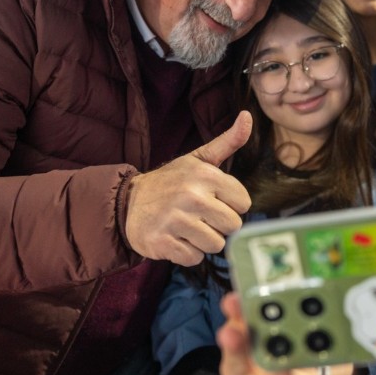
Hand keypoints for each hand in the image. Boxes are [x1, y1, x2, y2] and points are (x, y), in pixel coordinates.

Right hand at [124, 111, 252, 264]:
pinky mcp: (162, 243)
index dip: (230, 205)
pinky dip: (187, 253)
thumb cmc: (171, 182)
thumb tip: (247, 116)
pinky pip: (194, 258)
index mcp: (205, 175)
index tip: (213, 199)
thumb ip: (227, 141)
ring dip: (204, 241)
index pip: (244, 203)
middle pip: (233, 226)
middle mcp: (191, 196)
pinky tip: (176, 238)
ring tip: (187, 227)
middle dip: (219, 224)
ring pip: (216, 245)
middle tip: (199, 216)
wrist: (127, 203)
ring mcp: (175, 220)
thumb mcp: (198, 159)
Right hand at [217, 292, 322, 374]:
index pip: (230, 337)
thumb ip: (261, 311)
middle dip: (237, 350)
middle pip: (236, 367)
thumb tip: (248, 290)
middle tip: (234, 334)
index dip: (232, 320)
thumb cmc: (276, 348)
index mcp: (236, 353)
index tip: (233, 302)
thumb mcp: (269, 329)